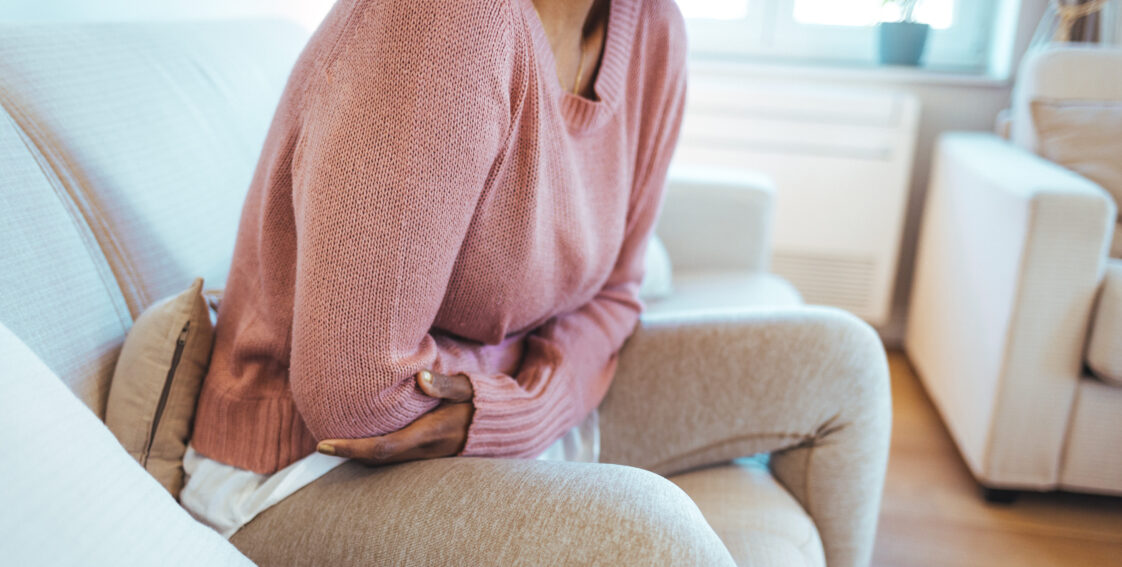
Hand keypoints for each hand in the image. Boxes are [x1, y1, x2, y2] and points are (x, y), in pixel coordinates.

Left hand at [315, 370, 473, 464]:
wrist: (506, 427)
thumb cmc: (484, 404)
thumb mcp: (468, 388)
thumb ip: (445, 384)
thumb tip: (421, 376)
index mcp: (428, 435)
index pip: (381, 448)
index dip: (350, 449)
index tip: (323, 445)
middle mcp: (424, 451)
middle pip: (376, 459)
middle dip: (348, 454)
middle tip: (321, 443)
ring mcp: (426, 456)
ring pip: (385, 460)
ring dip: (360, 453)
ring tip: (336, 440)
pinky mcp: (428, 454)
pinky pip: (395, 456)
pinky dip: (375, 450)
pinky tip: (366, 437)